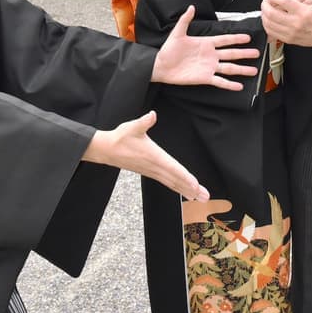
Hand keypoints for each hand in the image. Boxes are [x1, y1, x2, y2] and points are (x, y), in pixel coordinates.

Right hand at [83, 111, 208, 201]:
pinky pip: (167, 182)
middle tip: (205, 197)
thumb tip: (152, 115)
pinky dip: (177, 187)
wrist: (105, 150)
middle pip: (176, 180)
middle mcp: (154, 166)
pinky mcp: (150, 172)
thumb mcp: (132, 127)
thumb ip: (144, 122)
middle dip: (191, 189)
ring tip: (200, 198)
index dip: (185, 177)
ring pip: (172, 183)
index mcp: (153, 156)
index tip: (195, 185)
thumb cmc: (120, 137)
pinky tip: (185, 192)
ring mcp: (152, 171)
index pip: (173, 168)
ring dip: (186, 191)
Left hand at [152, 5, 258, 89]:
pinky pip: (220, 81)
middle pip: (231, 54)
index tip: (247, 37)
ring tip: (253, 70)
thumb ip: (185, 20)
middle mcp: (210, 55)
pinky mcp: (205, 78)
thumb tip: (190, 7)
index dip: (236, 38)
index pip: (224, 40)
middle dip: (244, 53)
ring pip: (229, 68)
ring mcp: (209, 67)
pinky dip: (229, 84)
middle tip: (257, 53)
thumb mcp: (177, 33)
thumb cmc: (168, 50)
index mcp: (206, 43)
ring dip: (241, 69)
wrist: (161, 66)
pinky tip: (239, 85)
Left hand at [261, 0, 311, 48]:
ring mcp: (290, 33)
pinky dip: (266, 24)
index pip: (283, 1)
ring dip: (264, 15)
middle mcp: (296, 23)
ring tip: (266, 10)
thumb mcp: (310, 3)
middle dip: (265, 5)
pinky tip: (268, 20)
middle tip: (266, 2)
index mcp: (303, 12)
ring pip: (268, 23)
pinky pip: (271, 32)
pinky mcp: (287, 39)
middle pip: (271, 13)